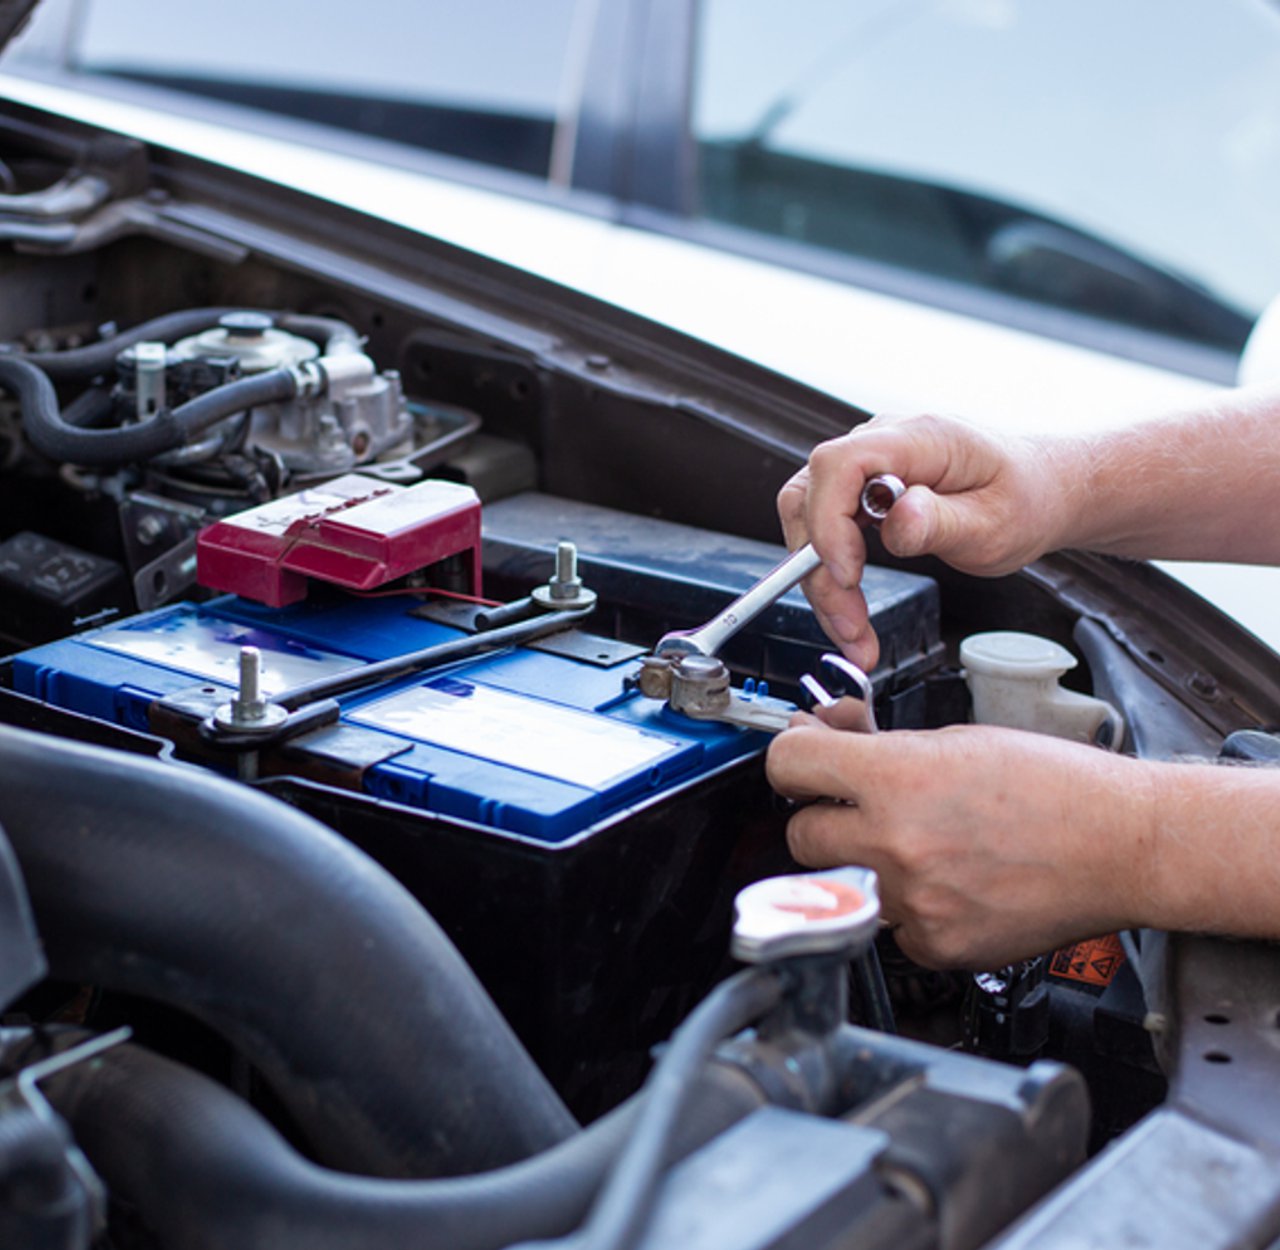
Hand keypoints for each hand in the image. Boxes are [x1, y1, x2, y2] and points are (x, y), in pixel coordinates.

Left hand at [765, 713, 1158, 969]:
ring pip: (841, 884)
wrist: (1125, 845)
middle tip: (859, 808)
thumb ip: (881, 747)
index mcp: (896, 780)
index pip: (788, 765)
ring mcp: (913, 903)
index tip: (803, 761)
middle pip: (800, 834)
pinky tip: (946, 883)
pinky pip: (888, 926)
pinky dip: (905, 908)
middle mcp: (895, 844)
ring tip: (917, 845)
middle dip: (824, 817)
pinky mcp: (936, 946)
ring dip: (862, 864)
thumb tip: (828, 737)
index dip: (792, 758)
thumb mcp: (956, 739)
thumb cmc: (1056, 786)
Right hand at [777, 414, 1068, 668]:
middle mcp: (884, 444)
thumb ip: (942, 522)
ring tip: (852, 631)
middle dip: (818, 569)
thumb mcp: (996, 523)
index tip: (848, 575)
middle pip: (810, 497)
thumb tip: (897, 520)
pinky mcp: (863, 491)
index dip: (829, 521)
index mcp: (919, 438)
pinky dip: (831, 576)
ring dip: (820, 581)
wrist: (1039, 491)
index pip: (840, 464)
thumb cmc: (1024, 499)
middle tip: (849, 625)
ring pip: (810, 519)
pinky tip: (851, 611)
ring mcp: (869, 467)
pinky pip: (826, 531)